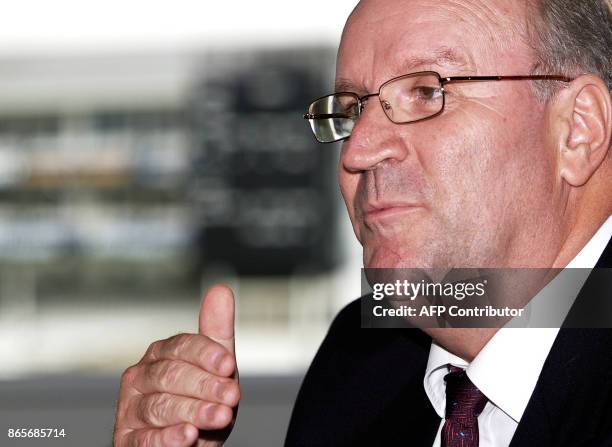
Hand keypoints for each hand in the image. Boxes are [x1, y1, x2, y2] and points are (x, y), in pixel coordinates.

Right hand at [114, 285, 239, 446]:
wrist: (188, 444)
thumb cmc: (201, 400)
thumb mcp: (215, 366)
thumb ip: (216, 331)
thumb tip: (221, 290)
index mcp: (161, 354)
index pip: (182, 347)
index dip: (206, 355)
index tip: (229, 364)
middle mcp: (141, 377)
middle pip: (171, 376)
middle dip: (205, 386)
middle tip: (231, 396)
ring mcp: (131, 409)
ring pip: (160, 406)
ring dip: (193, 411)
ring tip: (220, 416)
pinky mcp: (128, 440)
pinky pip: (144, 439)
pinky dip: (166, 438)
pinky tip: (186, 436)